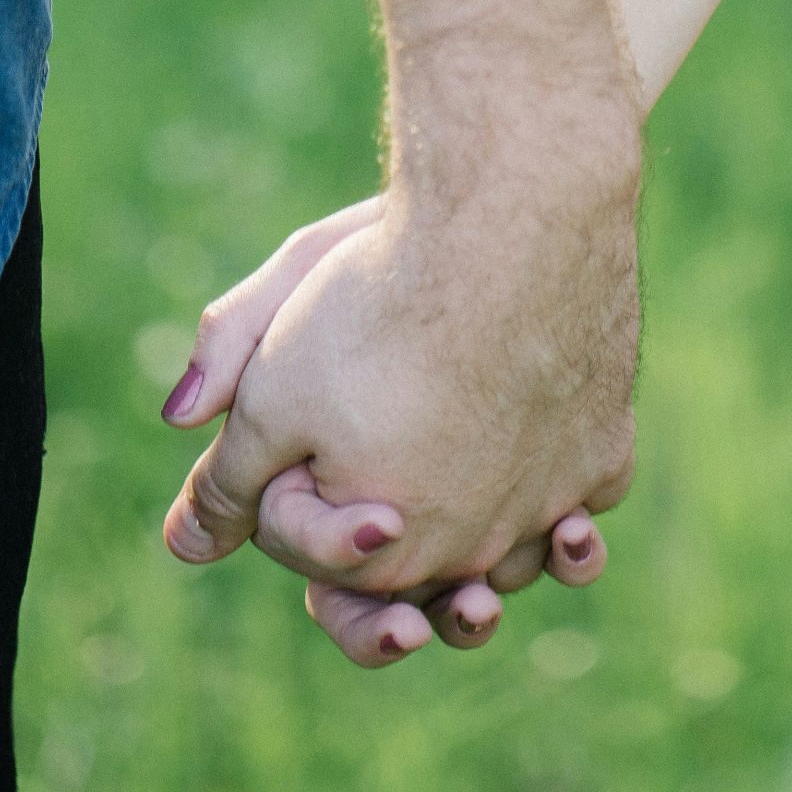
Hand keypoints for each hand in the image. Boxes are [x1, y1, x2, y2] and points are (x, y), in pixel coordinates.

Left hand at [161, 196, 625, 664]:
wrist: (511, 220)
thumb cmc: (378, 304)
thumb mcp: (270, 387)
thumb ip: (230, 475)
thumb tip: (185, 543)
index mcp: (383, 554)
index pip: (323, 560)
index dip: (284, 497)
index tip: (286, 426)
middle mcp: (478, 550)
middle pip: (427, 570)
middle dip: (380, 535)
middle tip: (375, 483)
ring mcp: (555, 502)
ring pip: (519, 547)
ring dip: (486, 532)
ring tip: (450, 470)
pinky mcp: (607, 447)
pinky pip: (586, 489)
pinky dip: (565, 480)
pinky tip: (535, 439)